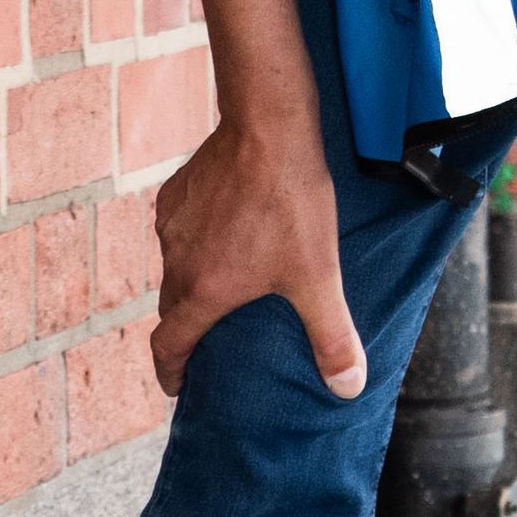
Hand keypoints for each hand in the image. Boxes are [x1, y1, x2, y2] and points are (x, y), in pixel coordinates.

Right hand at [143, 111, 363, 399]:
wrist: (268, 128)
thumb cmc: (291, 203)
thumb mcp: (318, 276)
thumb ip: (331, 335)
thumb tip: (349, 388)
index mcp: (201, 291)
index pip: (168, 347)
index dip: (171, 374)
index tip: (178, 387)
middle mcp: (176, 261)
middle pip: (172, 309)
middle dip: (187, 331)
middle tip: (208, 342)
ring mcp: (171, 226)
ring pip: (175, 267)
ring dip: (193, 282)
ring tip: (223, 284)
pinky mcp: (175, 194)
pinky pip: (178, 231)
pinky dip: (195, 243)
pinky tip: (225, 233)